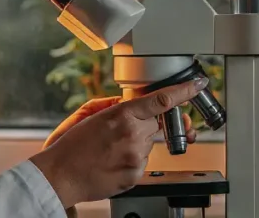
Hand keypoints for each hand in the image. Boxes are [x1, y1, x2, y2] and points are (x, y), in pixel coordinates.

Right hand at [30, 77, 208, 208]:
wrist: (61, 175)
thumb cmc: (73, 146)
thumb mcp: (93, 115)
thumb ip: (119, 106)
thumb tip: (138, 104)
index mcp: (122, 115)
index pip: (162, 100)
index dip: (184, 91)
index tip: (198, 85)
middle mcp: (133, 134)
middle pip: (156, 124)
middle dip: (144, 125)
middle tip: (121, 133)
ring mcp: (136, 156)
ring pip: (149, 143)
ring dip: (137, 143)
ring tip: (111, 150)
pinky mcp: (136, 174)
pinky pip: (143, 161)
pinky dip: (132, 160)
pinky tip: (113, 161)